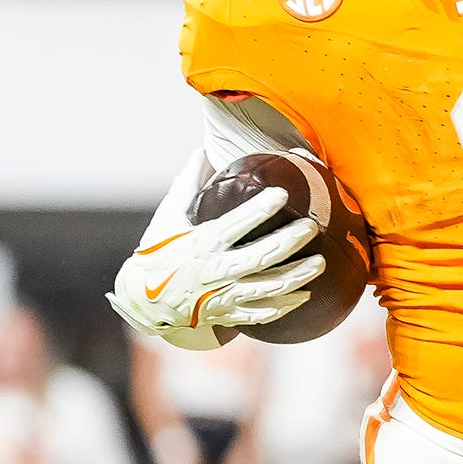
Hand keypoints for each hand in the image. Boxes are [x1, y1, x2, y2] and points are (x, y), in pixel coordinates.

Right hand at [108, 188, 322, 345]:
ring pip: (266, 288)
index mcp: (201, 243)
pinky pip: (260, 313)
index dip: (260, 209)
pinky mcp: (225, 312)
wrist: (143, 300)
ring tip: (319, 263)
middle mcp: (214, 270)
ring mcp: (221, 295)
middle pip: (259, 257)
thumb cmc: (158, 252)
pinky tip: (303, 295)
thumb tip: (203, 150)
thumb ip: (189, 183)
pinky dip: (283, 306)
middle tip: (310, 227)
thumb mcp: (168, 215)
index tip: (281, 193)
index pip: (236, 223)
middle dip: (289, 242)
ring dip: (296, 276)